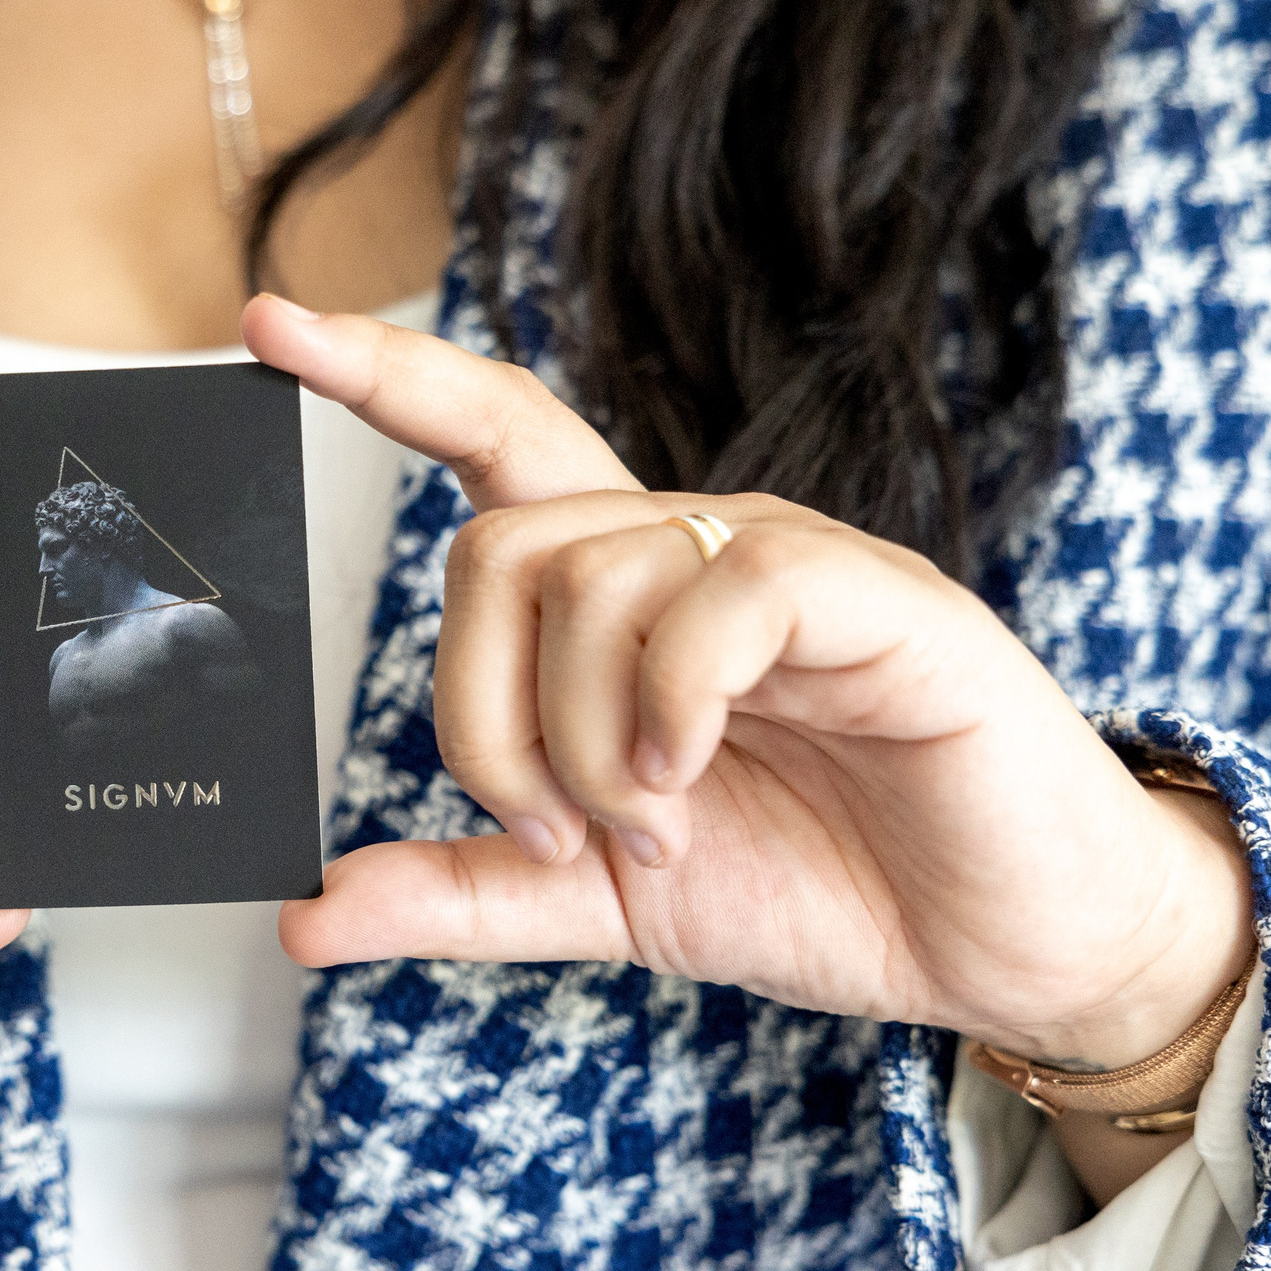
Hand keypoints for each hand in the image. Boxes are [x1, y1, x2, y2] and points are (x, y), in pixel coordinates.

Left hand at [243, 296, 1252, 1108]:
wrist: (1002, 945)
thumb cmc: (821, 882)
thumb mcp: (603, 897)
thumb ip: (462, 890)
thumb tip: (304, 915)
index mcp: (626, 599)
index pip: (495, 442)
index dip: (386, 379)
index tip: (268, 326)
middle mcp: (694, 551)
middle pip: (497, 545)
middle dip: (479, 713)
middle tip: (554, 826)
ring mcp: (788, 563)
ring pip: (588, 576)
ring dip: (582, 741)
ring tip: (657, 822)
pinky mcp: (878, 601)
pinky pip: (717, 596)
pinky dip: (670, 708)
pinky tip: (696, 781)